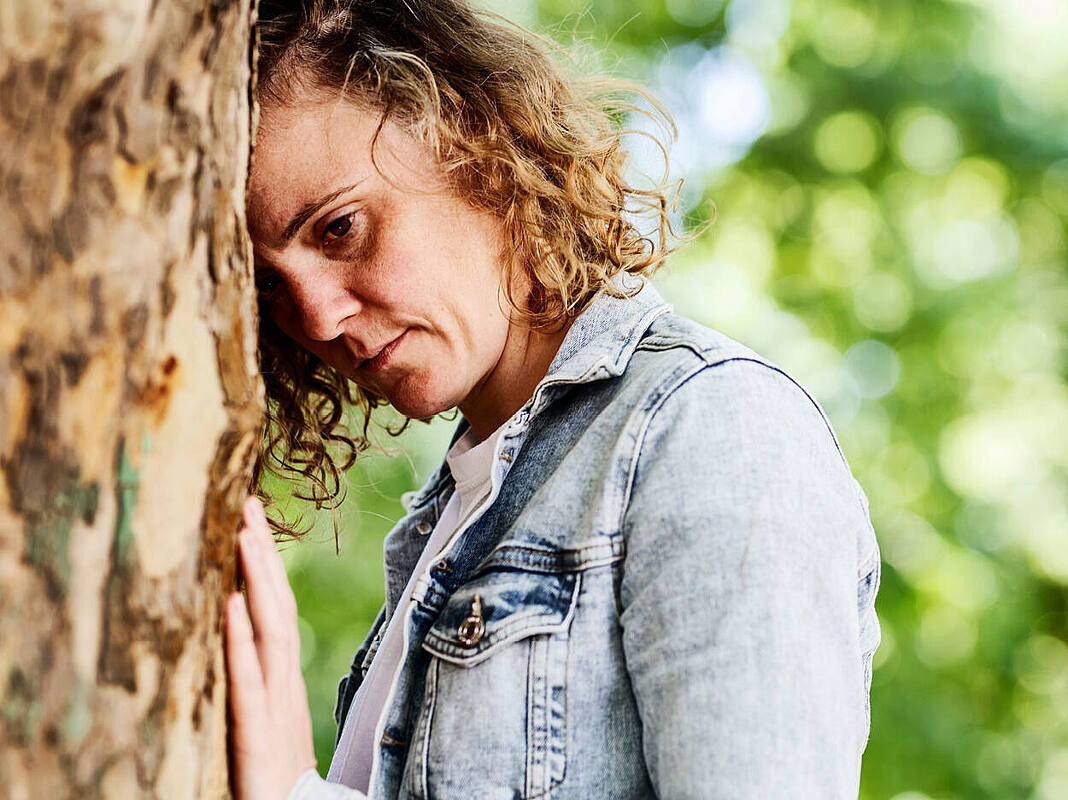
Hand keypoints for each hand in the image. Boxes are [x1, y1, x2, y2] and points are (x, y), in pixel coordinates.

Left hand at [226, 495, 316, 799]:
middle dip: (262, 552)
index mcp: (283, 675)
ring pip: (269, 628)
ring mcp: (274, 702)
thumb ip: (255, 676)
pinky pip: (246, 678)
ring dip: (256, 577)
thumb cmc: (271, 772)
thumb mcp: (266, 716)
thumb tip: (233, 629)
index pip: (278, 607)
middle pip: (277, 604)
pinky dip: (239, 638)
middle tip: (248, 502)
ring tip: (243, 532)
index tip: (252, 519)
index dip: (267, 563)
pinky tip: (230, 604)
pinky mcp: (255, 732)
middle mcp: (283, 679)